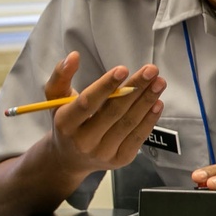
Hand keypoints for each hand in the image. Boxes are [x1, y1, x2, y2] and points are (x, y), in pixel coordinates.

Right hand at [45, 51, 165, 175]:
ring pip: (128, 123)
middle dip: (135, 88)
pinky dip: (150, 119)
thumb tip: (74, 56)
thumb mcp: (55, 99)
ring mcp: (103, 153)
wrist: (69, 159)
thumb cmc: (65, 122)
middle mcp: (83, 141)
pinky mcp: (120, 160)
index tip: (123, 68)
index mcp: (65, 124)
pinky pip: (137, 137)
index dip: (105, 86)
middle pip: (113, 112)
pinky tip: (157, 103)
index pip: (87, 103)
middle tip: (151, 70)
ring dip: (147, 101)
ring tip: (159, 82)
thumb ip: (61, 75)